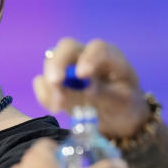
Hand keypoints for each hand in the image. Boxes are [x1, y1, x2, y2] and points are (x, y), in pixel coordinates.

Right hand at [33, 38, 149, 137]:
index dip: (88, 57)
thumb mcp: (123, 103)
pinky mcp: (56, 83)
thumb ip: (106, 94)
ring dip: (50, 84)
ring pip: (51, 63)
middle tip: (55, 82)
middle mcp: (86, 56)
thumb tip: (87, 87)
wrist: (116, 119)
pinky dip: (45, 94)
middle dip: (58, 63)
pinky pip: (42, 83)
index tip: (82, 75)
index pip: (97, 48)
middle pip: (66, 47)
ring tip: (58, 107)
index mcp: (109, 57)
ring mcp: (68, 67)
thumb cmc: (124, 106)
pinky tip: (56, 108)